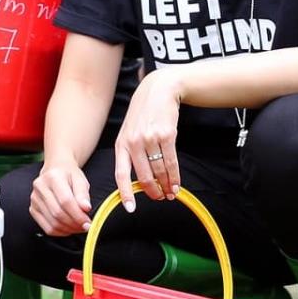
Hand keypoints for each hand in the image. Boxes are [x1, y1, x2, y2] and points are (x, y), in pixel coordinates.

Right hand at [30, 158, 93, 236]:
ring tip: (79, 227)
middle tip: (85, 226)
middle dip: (74, 224)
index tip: (88, 222)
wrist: (55, 170)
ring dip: (68, 229)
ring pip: (52, 223)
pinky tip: (69, 228)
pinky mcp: (33, 209)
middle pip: (58, 213)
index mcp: (53, 177)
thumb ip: (83, 194)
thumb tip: (86, 208)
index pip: (65, 201)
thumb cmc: (69, 175)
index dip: (78, 215)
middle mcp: (40, 187)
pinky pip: (47, 228)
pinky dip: (60, 232)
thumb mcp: (80, 180)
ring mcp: (34, 199)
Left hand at [113, 69, 182, 208]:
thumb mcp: (129, 130)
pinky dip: (175, 177)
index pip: (120, 174)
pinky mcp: (167, 135)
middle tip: (159, 199)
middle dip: (152, 192)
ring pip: (159, 171)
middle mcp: (134, 142)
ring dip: (166, 186)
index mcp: (121, 143)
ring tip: (170, 193)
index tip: (130, 208)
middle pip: (143, 176)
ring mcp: (150, 138)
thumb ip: (130, 152)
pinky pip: (171, 162)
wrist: (159, 90)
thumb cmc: (143, 113)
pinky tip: (177, 184)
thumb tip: (136, 180)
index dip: (125, 193)